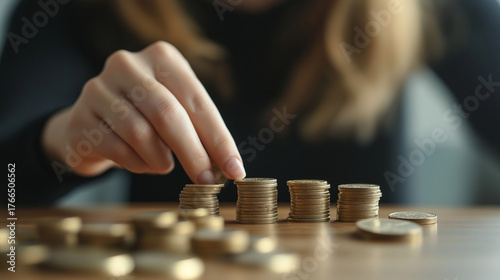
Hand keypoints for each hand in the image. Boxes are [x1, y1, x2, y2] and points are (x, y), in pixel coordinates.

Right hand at [42, 41, 245, 182]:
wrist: (94, 124)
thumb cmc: (147, 118)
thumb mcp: (176, 110)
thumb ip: (199, 130)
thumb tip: (229, 166)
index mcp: (161, 57)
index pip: (197, 101)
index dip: (219, 139)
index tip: (235, 170)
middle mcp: (127, 65)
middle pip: (168, 114)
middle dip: (193, 153)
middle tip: (208, 181)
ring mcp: (98, 89)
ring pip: (141, 134)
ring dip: (161, 160)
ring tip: (164, 164)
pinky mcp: (80, 118)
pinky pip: (118, 150)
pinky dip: (137, 164)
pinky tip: (140, 162)